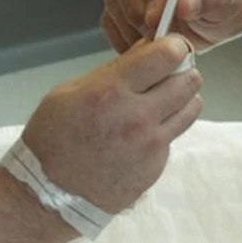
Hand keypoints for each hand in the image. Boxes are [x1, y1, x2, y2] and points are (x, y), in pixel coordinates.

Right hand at [14, 36, 203, 216]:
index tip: (171, 46)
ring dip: (182, 98)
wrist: (50, 196)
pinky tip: (141, 134)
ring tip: (161, 101)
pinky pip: (174, 136)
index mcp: (111, 91)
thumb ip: (111, 71)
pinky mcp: (156, 166)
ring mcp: (150, 144)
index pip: (167, 55)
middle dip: (181, 71)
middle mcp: (137, 117)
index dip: (174, 46)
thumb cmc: (51, 141)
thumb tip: (145, 50)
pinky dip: (165, 128)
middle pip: (189, 80)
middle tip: (168, 73)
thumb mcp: (68, 93)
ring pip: (192, 107)